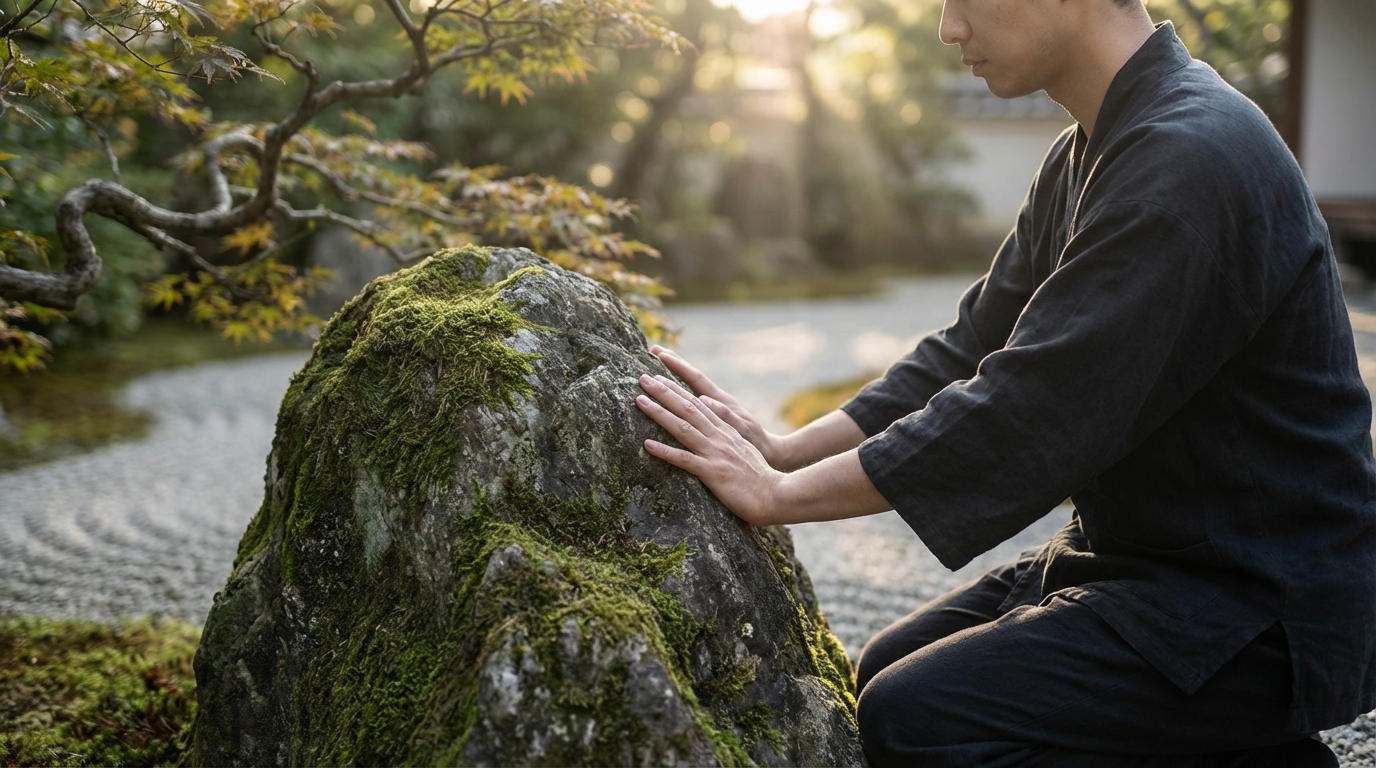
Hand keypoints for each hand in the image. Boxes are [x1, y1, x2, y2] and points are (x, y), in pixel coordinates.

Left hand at [636, 372, 783, 525]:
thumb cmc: (758, 476)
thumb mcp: (741, 446)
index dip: (677, 389)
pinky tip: (647, 444)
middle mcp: (719, 436)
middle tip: (643, 378)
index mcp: (725, 430)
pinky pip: (684, 460)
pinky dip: (665, 451)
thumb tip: (706, 405)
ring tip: (640, 401)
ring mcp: (715, 453)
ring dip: (659, 413)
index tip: (659, 377)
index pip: (697, 403)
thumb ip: (724, 427)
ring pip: (683, 428)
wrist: (775, 494)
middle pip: (688, 408)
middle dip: (664, 392)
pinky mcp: (712, 472)